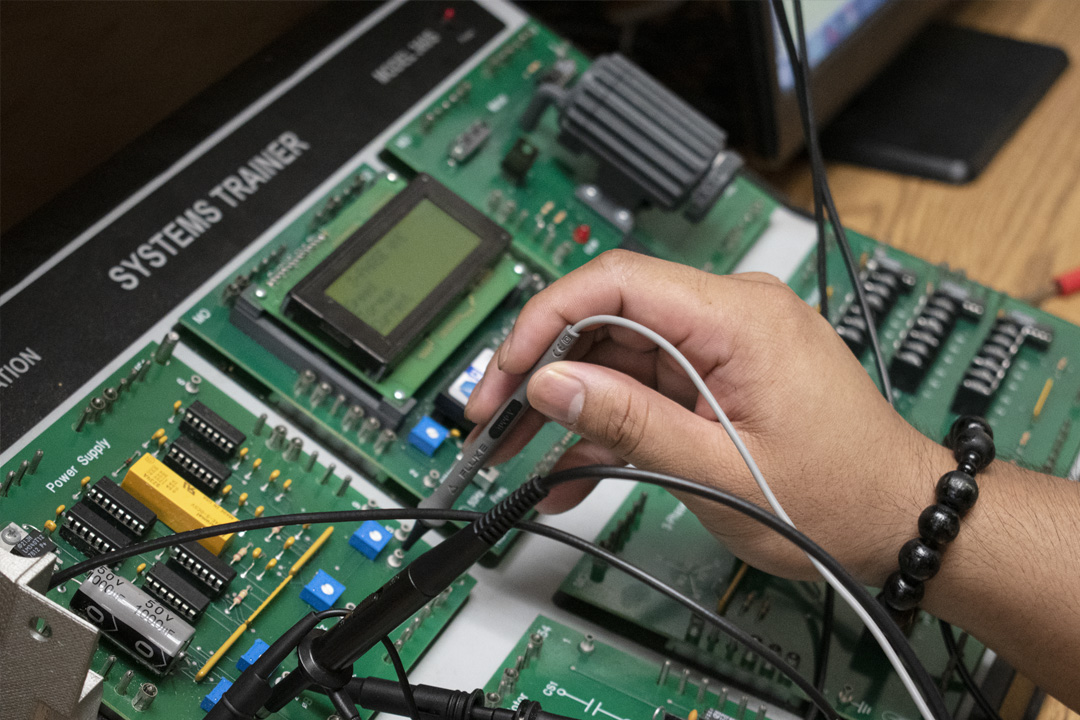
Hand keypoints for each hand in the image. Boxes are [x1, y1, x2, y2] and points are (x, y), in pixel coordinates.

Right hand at [466, 250, 950, 583]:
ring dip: (569, 407)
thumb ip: (627, 422)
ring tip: (522, 456)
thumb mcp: (717, 472)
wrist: (899, 521)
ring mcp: (723, 345)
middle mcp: (730, 315)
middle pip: (608, 318)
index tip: (508, 372)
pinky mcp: (718, 374)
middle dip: (545, 372)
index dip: (546, 319)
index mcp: (739, 318)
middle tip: (498, 423)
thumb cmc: (840, 496)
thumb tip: (553, 383)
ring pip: (618, 357)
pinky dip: (609, 425)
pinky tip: (572, 468)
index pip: (617, 281)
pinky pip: (646, 386)